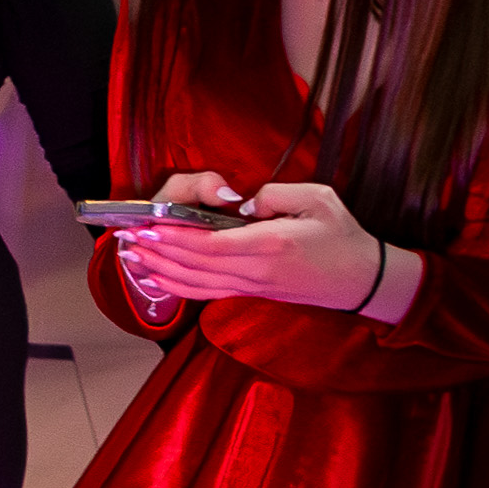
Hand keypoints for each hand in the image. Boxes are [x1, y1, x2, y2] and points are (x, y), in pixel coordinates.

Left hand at [120, 174, 397, 314]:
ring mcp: (252, 286)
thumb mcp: (319, 199)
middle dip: (158, 249)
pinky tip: (155, 277)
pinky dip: (176, 286)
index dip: (176, 237)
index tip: (149, 224)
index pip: (212, 244)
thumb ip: (276, 195)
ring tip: (131, 252)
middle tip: (127, 234)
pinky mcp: (250, 293)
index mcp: (271, 244)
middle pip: (195, 263)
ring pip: (195, 281)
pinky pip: (206, 293)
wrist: (361, 279)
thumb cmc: (342, 236)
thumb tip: (241, 203)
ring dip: (160, 267)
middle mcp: (256, 271)